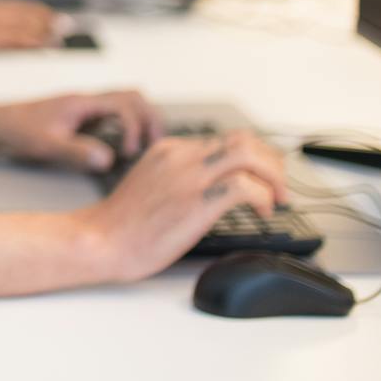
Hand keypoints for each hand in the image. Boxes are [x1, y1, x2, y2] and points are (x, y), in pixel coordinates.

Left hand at [0, 90, 160, 170]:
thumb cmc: (17, 130)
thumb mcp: (46, 145)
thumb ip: (76, 151)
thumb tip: (107, 159)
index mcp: (81, 102)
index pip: (124, 104)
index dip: (133, 127)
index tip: (128, 151)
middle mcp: (86, 100)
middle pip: (133, 96)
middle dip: (150, 119)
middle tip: (153, 145)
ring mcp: (85, 106)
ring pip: (126, 102)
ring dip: (141, 120)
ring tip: (143, 146)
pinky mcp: (82, 115)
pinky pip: (114, 113)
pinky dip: (128, 124)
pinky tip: (123, 146)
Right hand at [78, 131, 291, 281]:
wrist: (101, 240)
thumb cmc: (122, 223)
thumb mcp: (150, 184)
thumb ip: (178, 176)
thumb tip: (210, 188)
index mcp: (169, 150)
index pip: (224, 140)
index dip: (252, 158)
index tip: (262, 177)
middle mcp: (181, 156)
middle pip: (242, 141)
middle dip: (270, 162)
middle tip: (279, 186)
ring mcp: (189, 176)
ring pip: (249, 156)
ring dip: (274, 177)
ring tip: (278, 198)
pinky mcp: (198, 201)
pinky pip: (245, 187)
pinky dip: (264, 197)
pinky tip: (263, 212)